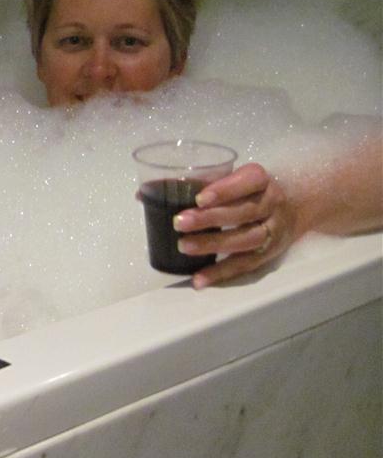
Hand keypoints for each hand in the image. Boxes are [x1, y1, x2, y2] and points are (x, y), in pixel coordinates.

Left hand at [172, 163, 299, 288]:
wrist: (295, 207)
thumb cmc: (251, 190)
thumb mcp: (238, 179)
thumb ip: (209, 183)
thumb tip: (162, 192)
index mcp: (263, 181)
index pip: (249, 181)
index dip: (225, 190)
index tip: (199, 198)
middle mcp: (273, 205)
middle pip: (244, 213)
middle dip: (210, 218)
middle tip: (180, 222)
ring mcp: (273, 232)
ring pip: (245, 240)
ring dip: (213, 245)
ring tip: (184, 246)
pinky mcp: (268, 254)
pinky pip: (244, 265)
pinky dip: (220, 273)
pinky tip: (199, 279)